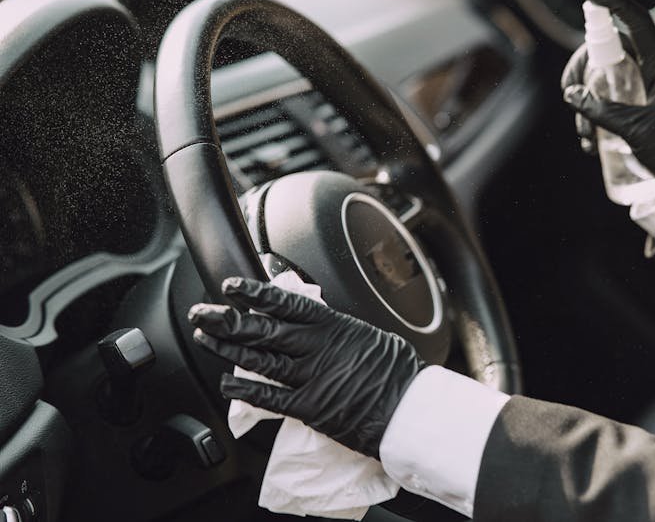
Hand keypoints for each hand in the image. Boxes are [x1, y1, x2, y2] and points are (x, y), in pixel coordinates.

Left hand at [188, 276, 425, 458]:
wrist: (409, 410)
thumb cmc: (396, 373)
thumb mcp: (368, 337)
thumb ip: (337, 330)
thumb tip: (315, 324)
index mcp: (335, 325)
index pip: (286, 303)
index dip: (255, 294)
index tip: (232, 286)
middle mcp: (318, 348)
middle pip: (263, 329)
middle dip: (227, 319)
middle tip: (202, 312)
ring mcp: (312, 377)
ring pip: (259, 359)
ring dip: (227, 348)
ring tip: (205, 339)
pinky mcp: (309, 407)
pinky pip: (268, 396)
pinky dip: (244, 388)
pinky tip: (226, 382)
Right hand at [561, 0, 654, 186]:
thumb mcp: (635, 130)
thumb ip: (601, 110)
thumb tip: (573, 94)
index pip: (637, 22)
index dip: (612, 2)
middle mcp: (654, 71)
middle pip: (608, 51)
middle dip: (582, 71)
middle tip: (568, 93)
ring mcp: (647, 88)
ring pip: (605, 78)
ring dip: (586, 104)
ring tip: (585, 139)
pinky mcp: (640, 105)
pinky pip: (609, 99)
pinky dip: (594, 116)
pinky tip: (591, 143)